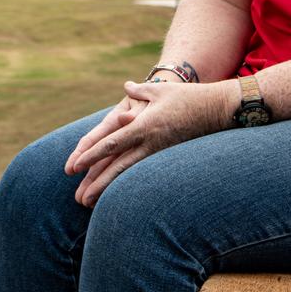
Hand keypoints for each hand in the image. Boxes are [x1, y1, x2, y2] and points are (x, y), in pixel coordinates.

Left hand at [65, 79, 235, 206]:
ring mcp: (160, 153)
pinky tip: (118, 196)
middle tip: (77, 197)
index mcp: (143, 125)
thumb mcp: (159, 91)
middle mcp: (149, 143)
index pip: (112, 143)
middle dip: (96, 181)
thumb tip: (126, 88)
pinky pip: (144, 174)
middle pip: (118, 166)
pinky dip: (127, 185)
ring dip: (109, 189)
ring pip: (129, 174)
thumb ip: (139, 92)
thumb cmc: (187, 97)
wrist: (216, 110)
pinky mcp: (168, 158)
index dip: (92, 155)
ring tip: (90, 203)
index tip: (74, 166)